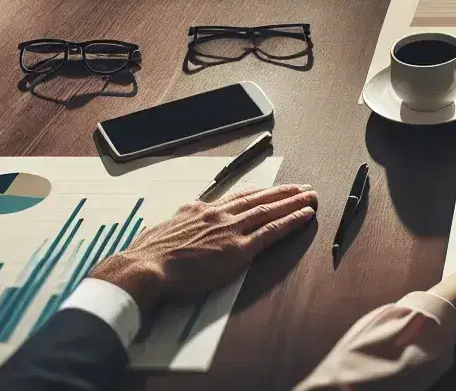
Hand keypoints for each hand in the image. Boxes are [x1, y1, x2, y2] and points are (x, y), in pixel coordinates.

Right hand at [89, 184, 317, 310]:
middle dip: (282, 192)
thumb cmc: (146, 255)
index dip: (256, 193)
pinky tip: (305, 215)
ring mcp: (231, 230)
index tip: (268, 189)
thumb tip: (169, 228)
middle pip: (258, 199)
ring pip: (270, 210)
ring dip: (293, 201)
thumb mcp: (159, 231)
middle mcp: (218, 215)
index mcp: (199, 210)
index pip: (234, 198)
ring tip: (310, 196)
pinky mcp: (239, 249)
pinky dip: (291, 221)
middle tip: (300, 186)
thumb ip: (173, 226)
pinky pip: (272, 231)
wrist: (145, 267)